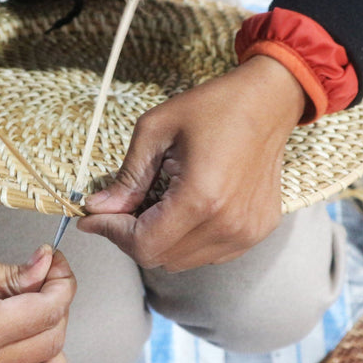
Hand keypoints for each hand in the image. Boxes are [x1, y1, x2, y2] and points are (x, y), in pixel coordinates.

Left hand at [78, 55, 305, 271]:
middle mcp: (228, 224)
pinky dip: (186, 240)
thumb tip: (97, 209)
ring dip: (159, 239)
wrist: (269, 100)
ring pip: (182, 261)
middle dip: (130, 236)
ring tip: (155, 204)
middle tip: (120, 207)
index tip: (93, 218)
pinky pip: (208, 254)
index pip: (144, 245)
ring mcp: (247, 232)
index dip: (112, 233)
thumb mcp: (156, 131)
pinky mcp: (257, 231)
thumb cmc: (213, 106)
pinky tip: (184, 209)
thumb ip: (127, 177)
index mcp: (201, 198)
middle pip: (160, 258)